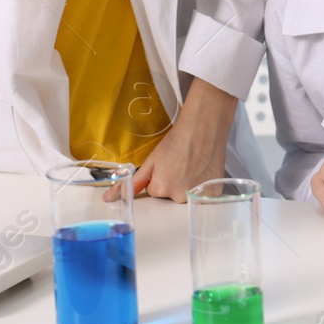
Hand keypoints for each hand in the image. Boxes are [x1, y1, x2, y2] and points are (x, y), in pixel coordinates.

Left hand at [133, 77, 235, 202]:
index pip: (154, 190)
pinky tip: (202, 169)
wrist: (203, 127)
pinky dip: (203, 185)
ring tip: (192, 164)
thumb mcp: (151, 160)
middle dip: (173, 182)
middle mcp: (179, 196)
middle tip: (180, 162)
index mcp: (161, 188)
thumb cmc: (178, 139)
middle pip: (171, 195)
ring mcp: (197, 195)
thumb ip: (132, 181)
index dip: (159, 176)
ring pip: (187, 195)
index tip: (167, 164)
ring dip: (188, 184)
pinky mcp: (212, 193)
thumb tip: (110, 197)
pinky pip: (202, 194)